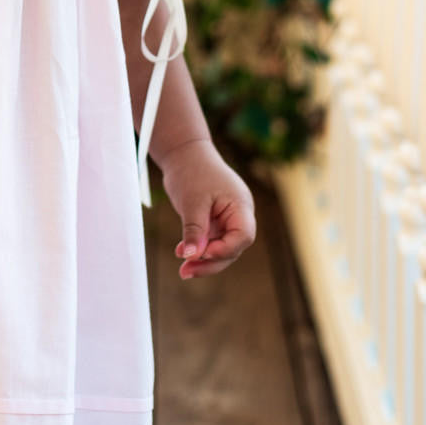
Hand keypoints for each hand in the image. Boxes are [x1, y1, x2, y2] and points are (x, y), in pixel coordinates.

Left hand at [159, 138, 255, 279]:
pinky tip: (182, 253)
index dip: (226, 249)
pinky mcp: (215, 220)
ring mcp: (227, 218)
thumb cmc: (191, 171)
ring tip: (183, 270)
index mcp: (240, 205)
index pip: (243, 236)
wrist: (183, 152)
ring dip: (203, 259)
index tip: (203, 253)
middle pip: (232, 247)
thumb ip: (195, 230)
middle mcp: (238, 214)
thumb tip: (192, 256)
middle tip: (186, 272)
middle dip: (210, 262)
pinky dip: (198, 248)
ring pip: (221, 247)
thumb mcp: (191, 202)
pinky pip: (211, 240)